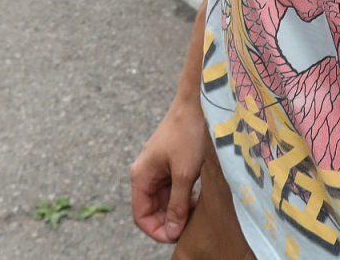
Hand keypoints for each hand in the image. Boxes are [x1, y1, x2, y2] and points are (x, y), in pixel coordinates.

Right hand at [130, 98, 208, 242]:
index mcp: (142, 176)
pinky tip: (199, 198)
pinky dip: (184, 197)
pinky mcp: (172, 163)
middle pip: (153, 209)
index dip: (156, 230)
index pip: (141, 215)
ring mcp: (159, 168)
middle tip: (191, 225)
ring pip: (165, 200)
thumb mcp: (185, 174)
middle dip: (170, 221)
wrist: (199, 103)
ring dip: (179, 209)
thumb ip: (177, 205)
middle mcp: (146, 173)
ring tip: (197, 212)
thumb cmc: (189, 134)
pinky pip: (174, 188)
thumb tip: (171, 231)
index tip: (177, 236)